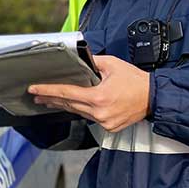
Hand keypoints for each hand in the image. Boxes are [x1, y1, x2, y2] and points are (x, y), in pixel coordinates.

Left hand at [28, 55, 150, 132]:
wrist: (154, 98)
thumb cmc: (135, 81)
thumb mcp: (112, 64)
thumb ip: (93, 62)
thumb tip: (79, 60)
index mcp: (99, 97)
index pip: (67, 93)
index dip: (48, 91)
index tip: (35, 90)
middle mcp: (99, 112)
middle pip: (68, 105)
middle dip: (51, 99)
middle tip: (36, 96)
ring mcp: (104, 122)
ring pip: (78, 113)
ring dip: (64, 106)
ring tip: (50, 100)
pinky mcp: (108, 127)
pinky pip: (89, 118)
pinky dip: (81, 111)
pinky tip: (73, 106)